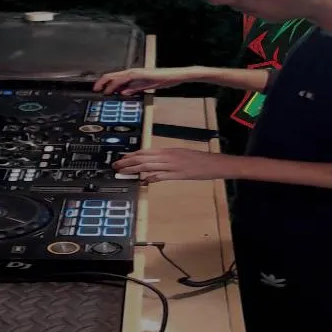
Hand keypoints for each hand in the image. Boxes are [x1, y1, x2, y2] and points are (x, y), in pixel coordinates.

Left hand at [93, 67, 197, 94]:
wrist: (174, 76)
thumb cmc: (162, 80)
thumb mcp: (144, 87)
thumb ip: (133, 89)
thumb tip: (122, 93)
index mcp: (132, 75)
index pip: (114, 77)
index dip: (104, 82)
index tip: (98, 90)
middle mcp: (132, 72)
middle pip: (112, 75)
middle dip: (101, 82)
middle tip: (95, 90)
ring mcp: (136, 72)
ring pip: (118, 76)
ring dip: (109, 84)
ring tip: (102, 90)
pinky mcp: (141, 74)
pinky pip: (128, 79)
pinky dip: (121, 84)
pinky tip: (116, 90)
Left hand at [113, 149, 239, 183]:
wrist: (216, 163)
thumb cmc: (199, 159)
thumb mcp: (180, 154)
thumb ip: (167, 158)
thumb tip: (153, 162)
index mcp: (168, 150)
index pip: (145, 151)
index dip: (131, 155)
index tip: (121, 158)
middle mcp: (168, 156)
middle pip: (143, 157)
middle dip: (128, 162)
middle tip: (116, 166)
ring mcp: (173, 165)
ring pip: (149, 165)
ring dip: (134, 169)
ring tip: (123, 173)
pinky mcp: (179, 174)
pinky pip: (162, 176)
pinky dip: (151, 178)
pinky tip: (143, 181)